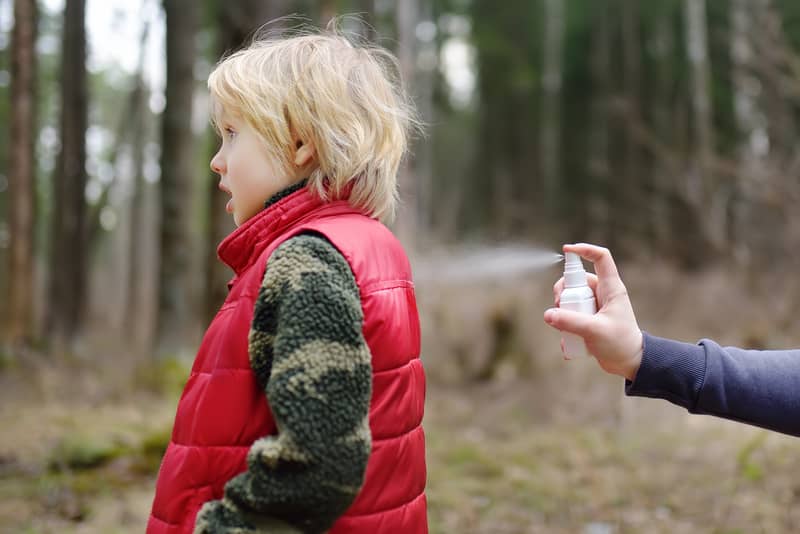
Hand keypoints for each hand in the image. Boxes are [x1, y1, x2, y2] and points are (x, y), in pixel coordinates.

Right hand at [543, 243, 643, 380]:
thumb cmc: (620, 344)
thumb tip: (548, 314)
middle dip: (563, 292)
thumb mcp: (594, 331)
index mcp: (611, 288)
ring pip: (570, 298)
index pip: (600, 258)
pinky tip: (570, 343)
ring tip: (564, 329)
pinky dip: (565, 327)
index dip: (584, 249)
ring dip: (562, 312)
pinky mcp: (588, 319)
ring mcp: (594, 306)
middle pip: (576, 280)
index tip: (566, 250)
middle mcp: (602, 293)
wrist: (629, 363)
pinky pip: (570, 315)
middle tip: (560, 307)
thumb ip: (570, 321)